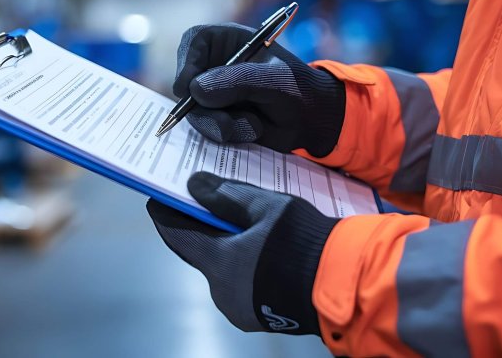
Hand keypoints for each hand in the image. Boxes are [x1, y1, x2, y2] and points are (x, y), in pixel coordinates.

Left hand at [147, 172, 339, 334]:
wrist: (345, 284)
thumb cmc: (304, 240)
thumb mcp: (267, 207)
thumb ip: (227, 195)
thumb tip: (194, 184)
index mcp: (219, 264)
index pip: (177, 236)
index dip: (165, 215)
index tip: (156, 198)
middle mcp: (222, 292)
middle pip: (199, 253)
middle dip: (198, 229)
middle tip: (199, 204)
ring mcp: (240, 308)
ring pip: (222, 270)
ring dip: (223, 247)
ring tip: (235, 222)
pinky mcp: (259, 316)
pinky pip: (240, 284)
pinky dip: (241, 264)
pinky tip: (257, 247)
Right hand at [174, 23, 344, 157]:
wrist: (311, 121)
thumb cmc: (297, 89)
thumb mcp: (273, 81)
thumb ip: (237, 82)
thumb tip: (196, 91)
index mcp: (229, 42)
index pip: (194, 42)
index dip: (186, 62)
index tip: (188, 89)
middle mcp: (216, 65)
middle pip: (186, 81)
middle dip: (203, 107)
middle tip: (225, 122)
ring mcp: (214, 93)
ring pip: (194, 110)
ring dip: (220, 124)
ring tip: (253, 125)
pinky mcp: (217, 116)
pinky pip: (206, 128)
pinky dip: (228, 134)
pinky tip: (253, 130)